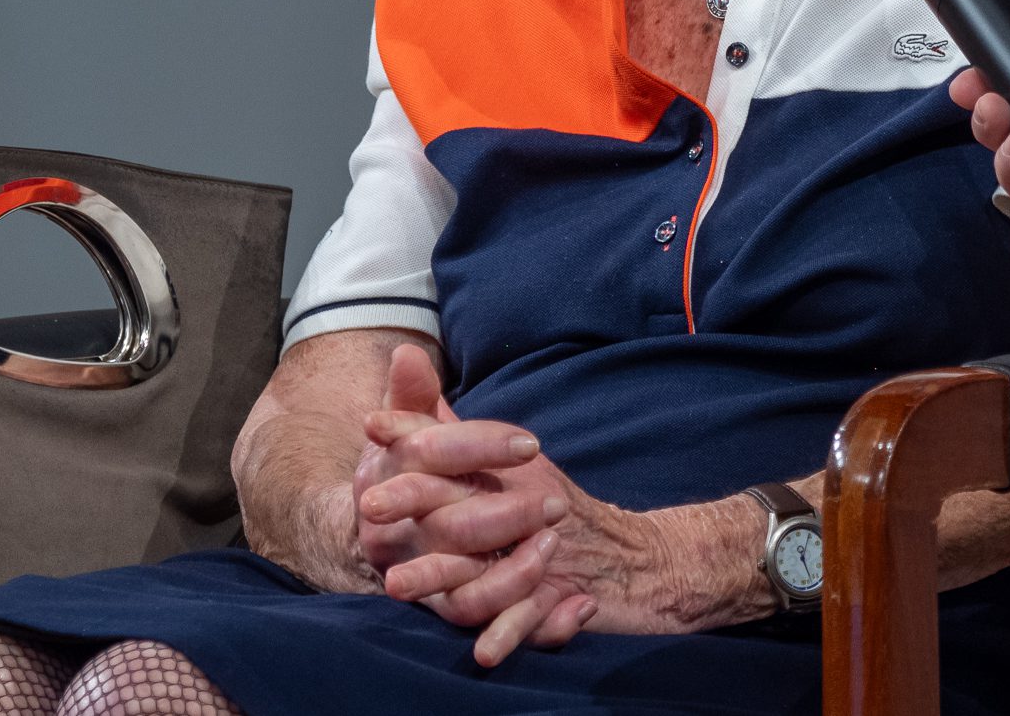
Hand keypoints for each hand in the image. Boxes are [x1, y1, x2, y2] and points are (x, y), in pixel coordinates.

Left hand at [356, 348, 783, 663]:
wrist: (637, 561)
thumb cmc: (557, 513)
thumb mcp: (506, 465)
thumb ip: (448, 424)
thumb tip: (406, 358)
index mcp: (510, 476)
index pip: (462, 449)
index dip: (419, 436)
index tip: (373, 426)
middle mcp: (524, 509)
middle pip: (467, 501)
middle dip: (420, 499)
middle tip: (371, 505)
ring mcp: (542, 557)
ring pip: (488, 563)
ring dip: (444, 574)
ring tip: (400, 583)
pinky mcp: (562, 598)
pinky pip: (531, 617)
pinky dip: (509, 633)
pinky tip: (481, 651)